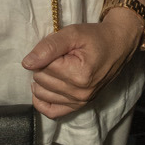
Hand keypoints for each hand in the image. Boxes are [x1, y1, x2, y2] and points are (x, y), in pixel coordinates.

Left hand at [23, 13, 141, 119]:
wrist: (117, 45)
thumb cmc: (96, 38)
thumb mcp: (73, 33)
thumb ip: (49, 46)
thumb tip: (27, 63)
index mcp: (79, 75)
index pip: (43, 66)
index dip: (46, 53)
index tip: (61, 47)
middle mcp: (80, 93)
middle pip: (41, 80)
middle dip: (44, 65)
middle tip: (61, 56)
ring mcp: (80, 102)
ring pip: (42, 93)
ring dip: (44, 80)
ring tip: (58, 68)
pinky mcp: (78, 106)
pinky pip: (51, 111)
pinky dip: (42, 100)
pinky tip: (44, 88)